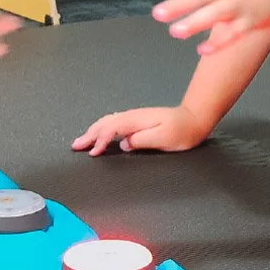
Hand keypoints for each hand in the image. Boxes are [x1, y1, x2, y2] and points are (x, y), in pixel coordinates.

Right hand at [71, 105, 209, 155]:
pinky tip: (100, 133)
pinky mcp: (137, 120)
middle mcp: (132, 116)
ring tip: (82, 141)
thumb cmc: (182, 131)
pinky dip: (103, 128)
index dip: (100, 140)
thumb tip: (124, 144)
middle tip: (76, 146)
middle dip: (89, 134)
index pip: (111, 129)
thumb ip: (142, 140)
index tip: (93, 153)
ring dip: (94, 131)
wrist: (194, 118)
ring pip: (108, 121)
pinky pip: (114, 123)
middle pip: (105, 123)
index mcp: (136, 121)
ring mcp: (134, 117)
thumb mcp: (164, 138)